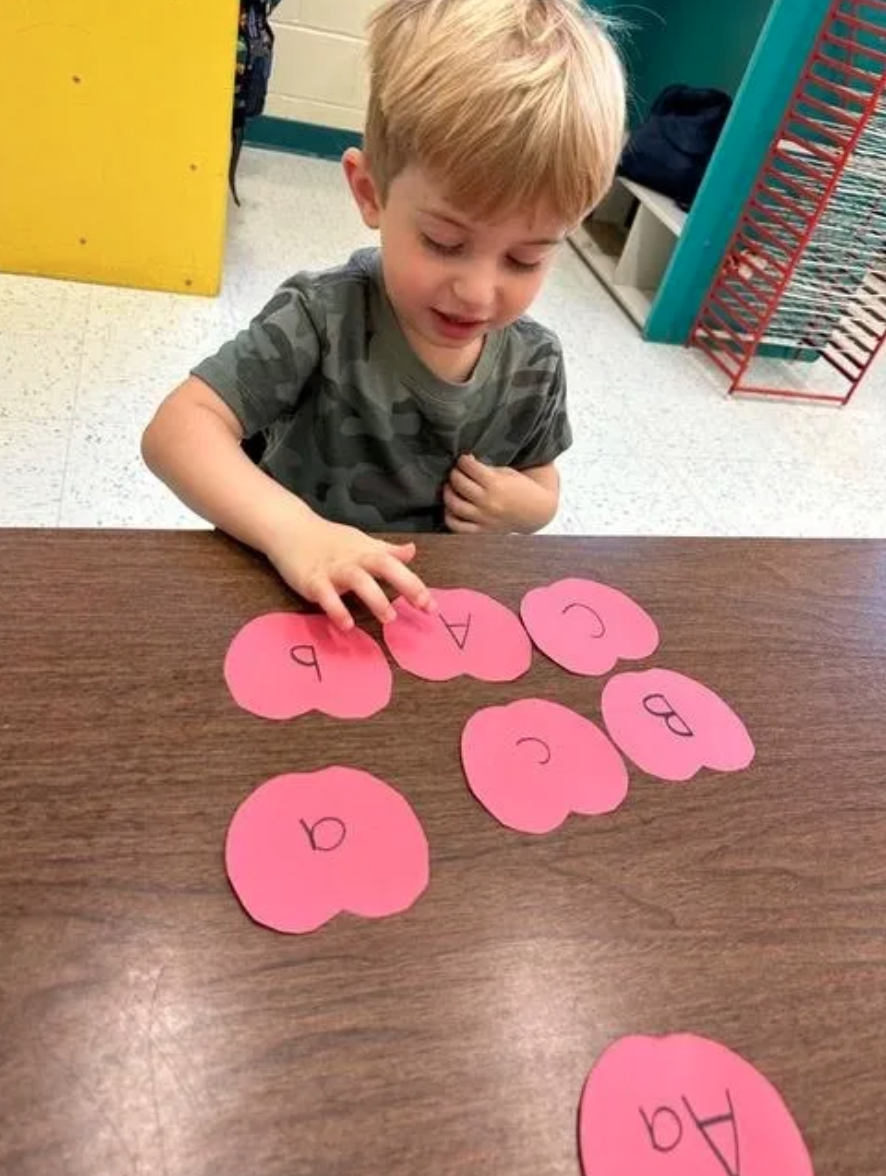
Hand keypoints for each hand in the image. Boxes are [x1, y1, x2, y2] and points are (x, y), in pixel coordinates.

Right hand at [268, 515, 434, 630]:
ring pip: (357, 580)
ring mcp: (333, 569)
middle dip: (405, 584)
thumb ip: (387, 551)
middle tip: (423, 605)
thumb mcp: (362, 543)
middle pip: (383, 566)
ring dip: (375, 598)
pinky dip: (337, 609)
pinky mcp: (312, 580)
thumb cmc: (330, 540)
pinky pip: (326, 595)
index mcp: (367, 551)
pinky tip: (347, 625)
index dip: (415, 583)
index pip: (396, 565)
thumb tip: (412, 551)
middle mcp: (354, 559)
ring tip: (390, 618)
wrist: (289, 529)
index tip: (431, 605)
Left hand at [444, 455, 557, 533]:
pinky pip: (457, 527)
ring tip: (450, 488)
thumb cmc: (520, 488)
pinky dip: (449, 517)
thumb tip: (464, 462)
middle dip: (454, 474)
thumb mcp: (506, 473)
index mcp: (496, 485)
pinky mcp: (481, 532)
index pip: (469, 467)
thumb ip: (485, 469)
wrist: (535, 512)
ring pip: (454, 505)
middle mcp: (488, 502)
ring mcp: (483, 519)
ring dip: (447, 493)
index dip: (463, 460)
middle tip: (456, 472)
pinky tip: (451, 508)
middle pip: (459, 484)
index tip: (463, 460)